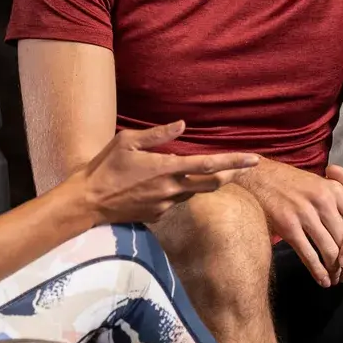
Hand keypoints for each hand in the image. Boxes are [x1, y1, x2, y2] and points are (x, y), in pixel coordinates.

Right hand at [74, 122, 260, 224]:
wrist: (88, 202)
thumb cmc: (106, 167)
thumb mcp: (128, 141)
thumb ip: (158, 134)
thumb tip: (183, 125)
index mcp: (167, 169)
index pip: (209, 165)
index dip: (234, 162)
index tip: (253, 160)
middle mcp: (172, 190)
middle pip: (211, 184)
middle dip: (227, 175)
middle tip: (237, 167)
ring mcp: (166, 206)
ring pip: (191, 192)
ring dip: (195, 181)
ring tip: (181, 170)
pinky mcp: (158, 216)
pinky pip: (173, 201)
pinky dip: (173, 192)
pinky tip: (153, 186)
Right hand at [237, 156, 342, 286]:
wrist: (259, 176)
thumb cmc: (293, 184)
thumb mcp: (321, 185)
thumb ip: (340, 204)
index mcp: (335, 190)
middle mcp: (323, 200)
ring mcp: (304, 213)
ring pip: (329, 249)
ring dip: (336, 270)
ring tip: (338, 280)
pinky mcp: (288, 226)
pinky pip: (308, 254)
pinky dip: (318, 271)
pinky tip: (323, 281)